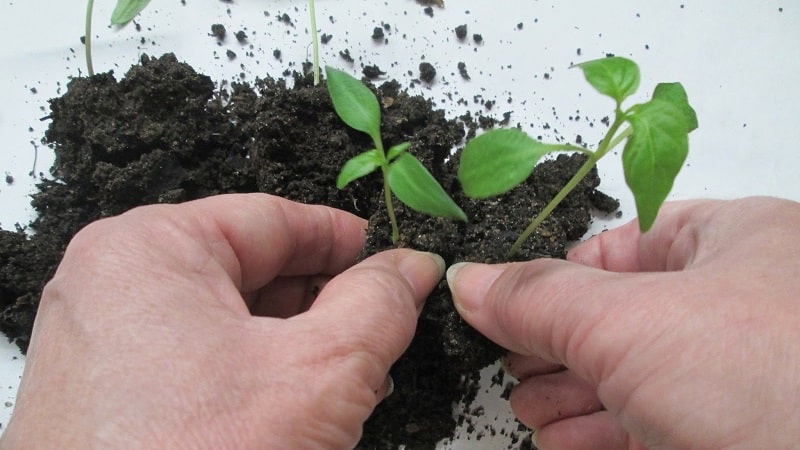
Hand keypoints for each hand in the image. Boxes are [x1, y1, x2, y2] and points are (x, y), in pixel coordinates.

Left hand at [1, 194, 444, 448]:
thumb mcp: (319, 374)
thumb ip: (378, 306)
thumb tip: (412, 268)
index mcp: (149, 250)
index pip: (271, 218)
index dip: (342, 239)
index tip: (389, 258)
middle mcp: (112, 287)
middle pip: (249, 268)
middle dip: (323, 300)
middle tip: (379, 324)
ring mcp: (103, 343)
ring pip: (226, 318)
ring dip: (293, 343)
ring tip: (347, 375)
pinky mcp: (109, 395)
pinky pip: (196, 360)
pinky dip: (252, 375)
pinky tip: (294, 408)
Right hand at [447, 197, 799, 448]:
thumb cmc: (773, 383)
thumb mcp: (630, 324)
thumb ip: (540, 300)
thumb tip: (472, 282)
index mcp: (739, 242)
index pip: (627, 243)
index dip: (561, 273)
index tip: (507, 302)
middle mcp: (746, 304)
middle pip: (622, 315)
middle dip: (557, 345)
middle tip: (511, 362)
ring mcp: (742, 376)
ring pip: (636, 376)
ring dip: (571, 394)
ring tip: (529, 409)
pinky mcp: (734, 435)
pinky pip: (653, 424)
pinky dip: (600, 432)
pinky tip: (563, 442)